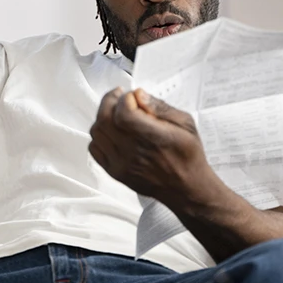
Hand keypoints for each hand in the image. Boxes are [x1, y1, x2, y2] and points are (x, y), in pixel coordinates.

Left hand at [89, 87, 217, 205]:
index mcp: (154, 139)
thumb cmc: (188, 155)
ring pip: (97, 132)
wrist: (186, 188)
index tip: (133, 96)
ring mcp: (121, 164)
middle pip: (105, 120)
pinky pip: (95, 148)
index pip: (124, 113)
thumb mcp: (186, 124)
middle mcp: (134, 153)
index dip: (124, 99)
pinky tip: (112, 131)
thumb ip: (160, 107)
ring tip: (116, 113)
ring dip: (103, 117)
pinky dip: (99, 135)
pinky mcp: (115, 172)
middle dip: (110, 101)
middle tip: (119, 96)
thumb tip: (139, 95)